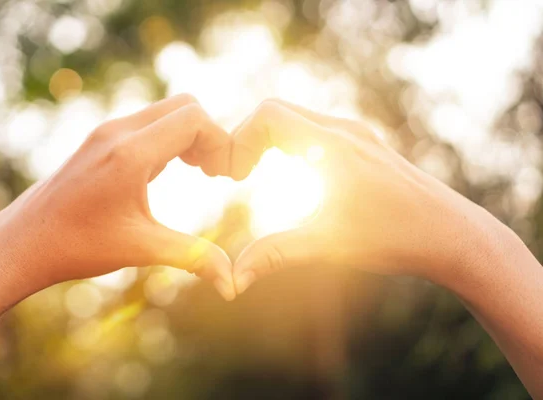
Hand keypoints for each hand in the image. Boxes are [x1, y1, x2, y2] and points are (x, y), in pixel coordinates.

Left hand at [0, 94, 235, 299]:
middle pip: (185, 105)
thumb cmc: (77, 246)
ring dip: (190, 136)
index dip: (221, 142)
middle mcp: (118, 132)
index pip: (193, 118)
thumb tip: (233, 285)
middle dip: (210, 135)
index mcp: (129, 154)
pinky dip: (171, 139)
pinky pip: (149, 123)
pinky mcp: (101, 140)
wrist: (22, 242)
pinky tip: (170, 171)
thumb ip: (194, 258)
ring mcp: (107, 132)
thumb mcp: (142, 249)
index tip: (227, 176)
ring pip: (166, 112)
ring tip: (200, 171)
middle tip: (216, 173)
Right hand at [230, 99, 496, 293]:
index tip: (233, 177)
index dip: (239, 140)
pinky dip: (288, 142)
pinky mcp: (363, 144)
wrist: (453, 235)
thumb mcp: (329, 244)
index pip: (268, 115)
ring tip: (253, 174)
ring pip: (295, 117)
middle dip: (247, 139)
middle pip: (276, 111)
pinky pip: (312, 128)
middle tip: (236, 175)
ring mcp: (356, 134)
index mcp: (333, 147)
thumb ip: (276, 255)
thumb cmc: (396, 238)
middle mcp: (345, 131)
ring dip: (267, 140)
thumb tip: (233, 280)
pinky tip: (287, 173)